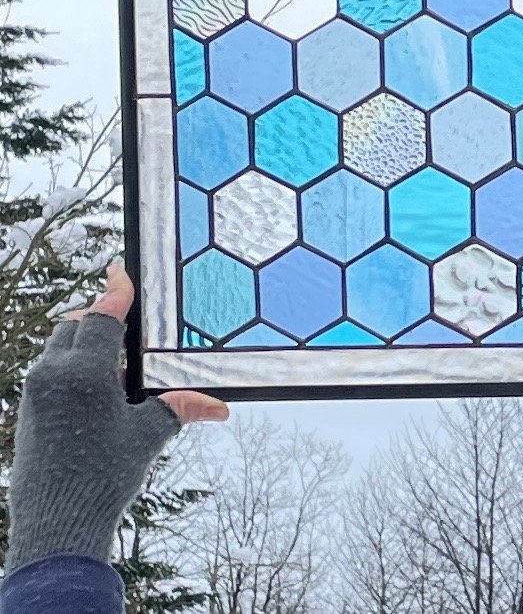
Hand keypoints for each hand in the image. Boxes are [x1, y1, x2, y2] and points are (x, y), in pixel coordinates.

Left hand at [4, 263, 228, 572]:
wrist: (57, 523)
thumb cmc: (102, 477)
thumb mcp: (147, 436)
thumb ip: (178, 408)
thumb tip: (220, 406)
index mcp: (83, 374)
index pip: (101, 318)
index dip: (115, 293)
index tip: (120, 271)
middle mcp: (52, 376)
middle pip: (74, 325)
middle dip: (98, 316)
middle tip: (123, 315)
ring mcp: (36, 393)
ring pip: (58, 347)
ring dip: (83, 341)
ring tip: (113, 354)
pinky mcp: (30, 410)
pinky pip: (50, 371)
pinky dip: (72, 365)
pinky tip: (97, 386)